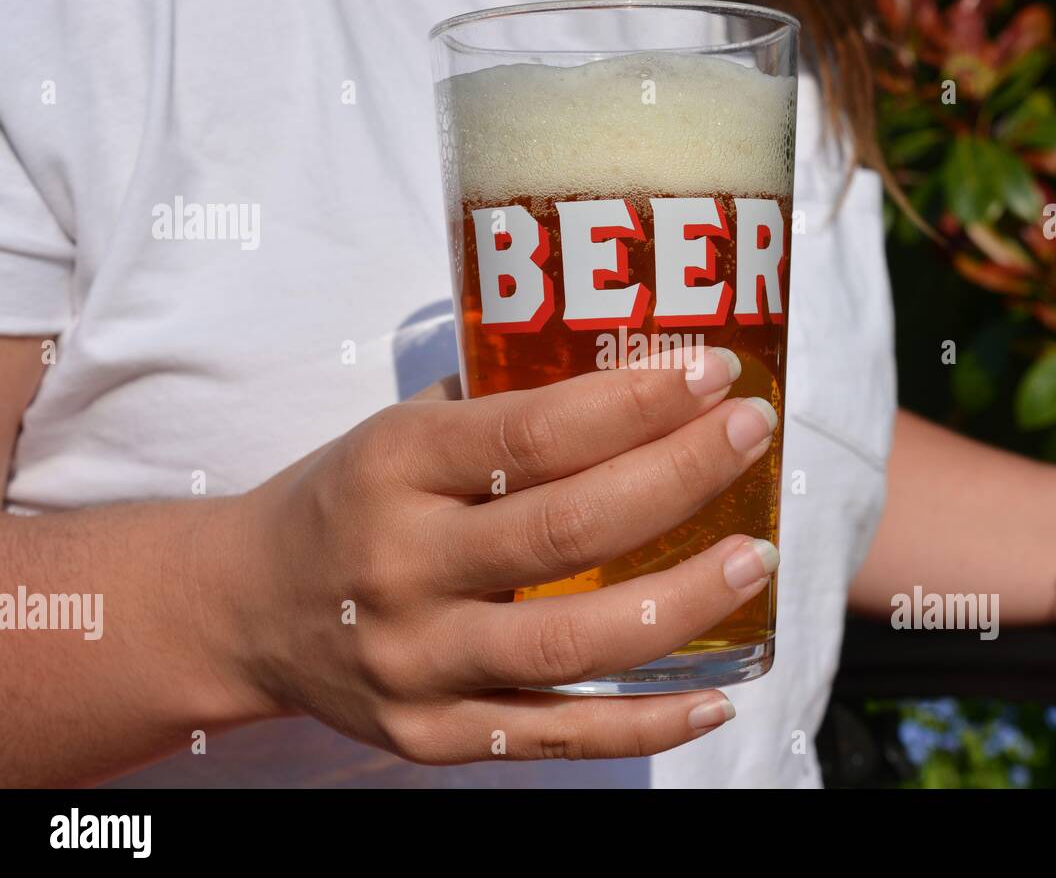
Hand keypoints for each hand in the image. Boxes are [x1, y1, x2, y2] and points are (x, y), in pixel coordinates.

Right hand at [210, 347, 779, 762]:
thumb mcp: (398, 432)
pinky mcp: (434, 736)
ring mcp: (417, 663)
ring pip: (572, 643)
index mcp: (393, 467)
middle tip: (751, 436)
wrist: (246, 610)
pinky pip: (557, 739)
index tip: (714, 373)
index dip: (638, 400)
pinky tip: (718, 694)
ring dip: (682, 600)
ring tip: (752, 558)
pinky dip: (646, 725)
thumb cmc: (346, 501)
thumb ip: (499, 410)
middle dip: (680, 475)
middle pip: (569, 528)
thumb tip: (638, 380)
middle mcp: (401, 566)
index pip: (534, 431)